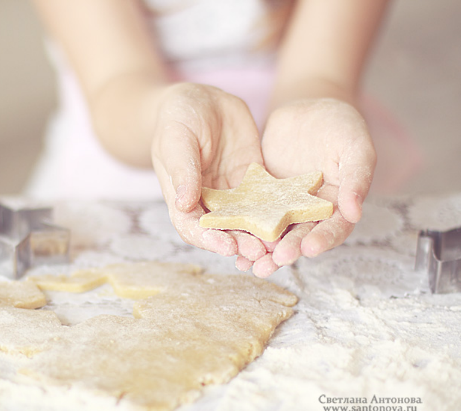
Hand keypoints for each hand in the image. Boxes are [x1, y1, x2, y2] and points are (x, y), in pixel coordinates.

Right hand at [151, 82, 267, 261]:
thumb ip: (182, 170)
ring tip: (277, 246)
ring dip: (259, 235)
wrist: (202, 98)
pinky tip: (292, 220)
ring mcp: (232, 192)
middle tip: (259, 252)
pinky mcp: (253, 180)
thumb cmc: (178, 116)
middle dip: (239, 243)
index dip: (208, 239)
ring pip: (246, 221)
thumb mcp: (177, 139)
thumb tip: (184, 204)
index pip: (192, 226)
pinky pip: (266, 201)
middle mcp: (207, 200)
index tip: (227, 246)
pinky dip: (277, 214)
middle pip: (222, 230)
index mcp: (182, 195)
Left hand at [237, 98, 375, 276]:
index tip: (308, 250)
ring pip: (275, 234)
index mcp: (339, 205)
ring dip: (263, 252)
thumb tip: (355, 213)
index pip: (334, 229)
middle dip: (287, 252)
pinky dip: (244, 230)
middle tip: (272, 264)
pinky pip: (253, 216)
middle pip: (301, 238)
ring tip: (249, 265)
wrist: (307, 109)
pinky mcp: (263, 198)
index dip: (322, 240)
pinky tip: (230, 241)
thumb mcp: (355, 146)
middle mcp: (312, 213)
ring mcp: (286, 207)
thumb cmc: (340, 126)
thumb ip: (357, 177)